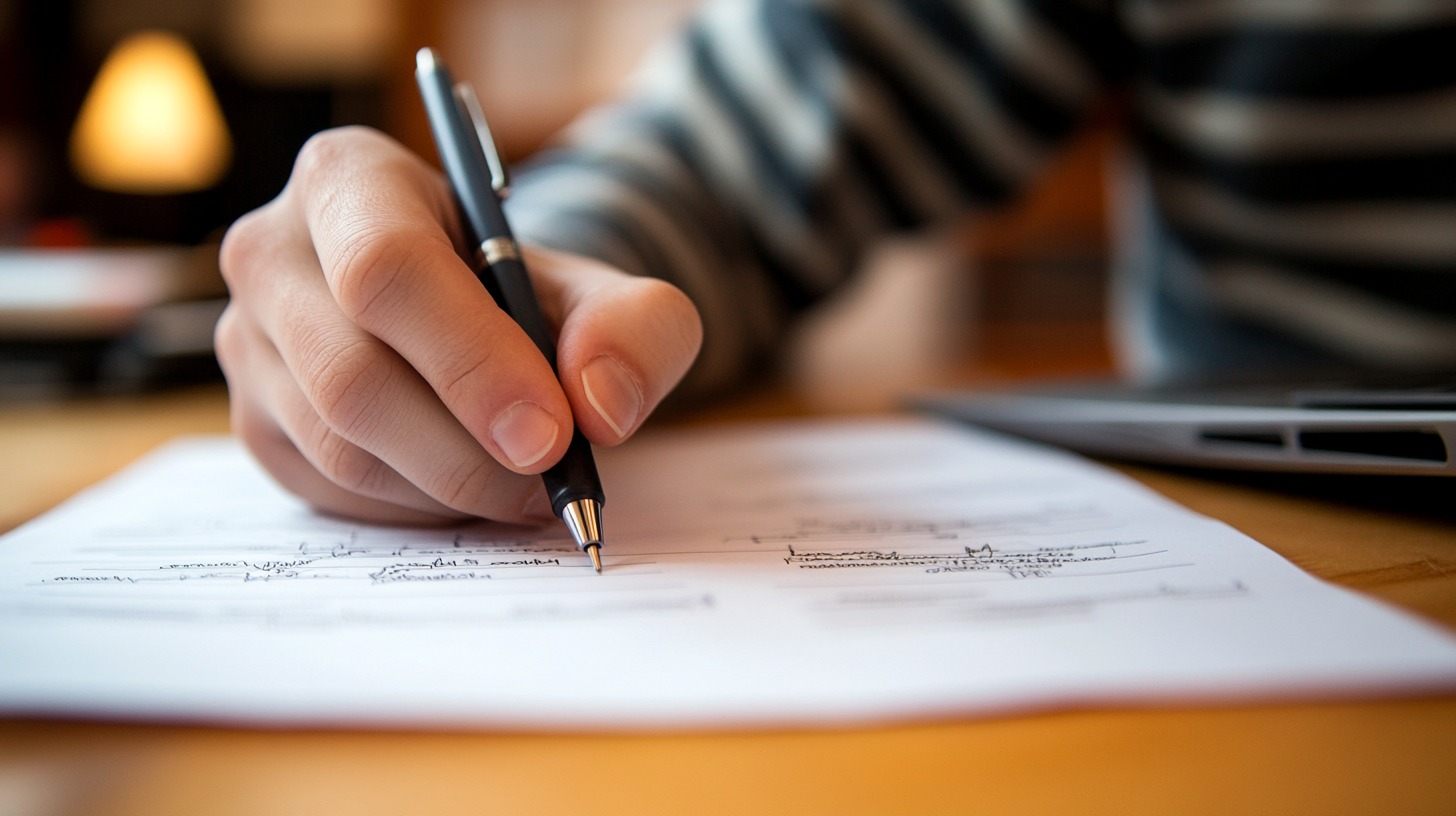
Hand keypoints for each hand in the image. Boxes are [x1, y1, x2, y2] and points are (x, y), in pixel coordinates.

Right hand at [215, 126, 701, 524]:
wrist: (476, 320)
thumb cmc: (529, 295)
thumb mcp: (605, 291)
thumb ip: (636, 328)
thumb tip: (601, 405)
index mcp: (349, 178)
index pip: (386, 270)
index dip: (471, 363)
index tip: (549, 433)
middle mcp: (271, 252)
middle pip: (354, 377)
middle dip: (469, 450)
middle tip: (549, 479)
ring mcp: (247, 341)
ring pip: (340, 447)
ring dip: (450, 486)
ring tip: (524, 482)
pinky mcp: (252, 421)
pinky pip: (329, 491)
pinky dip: (415, 507)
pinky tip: (468, 484)